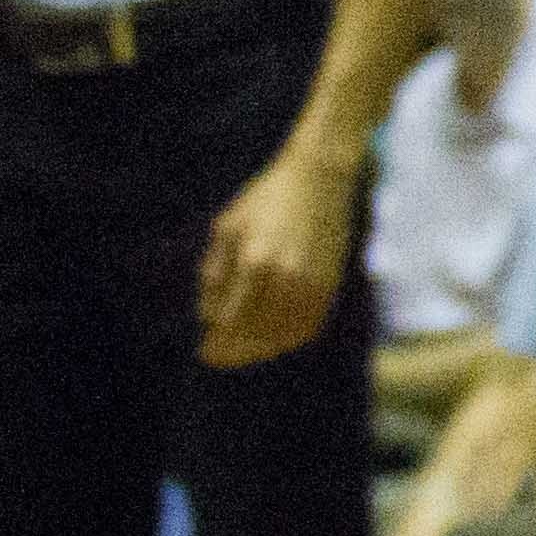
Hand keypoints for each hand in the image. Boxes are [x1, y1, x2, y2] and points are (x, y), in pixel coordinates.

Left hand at [197, 139, 360, 370]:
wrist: (320, 179)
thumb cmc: (266, 199)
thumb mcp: (227, 229)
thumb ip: (214, 275)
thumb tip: (210, 317)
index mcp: (255, 262)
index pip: (231, 321)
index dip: (216, 342)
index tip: (205, 351)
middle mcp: (286, 277)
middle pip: (256, 334)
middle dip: (234, 351)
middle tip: (217, 356)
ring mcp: (312, 282)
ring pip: (283, 334)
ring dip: (261, 348)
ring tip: (243, 349)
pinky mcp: (330, 283)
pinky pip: (308, 325)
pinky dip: (288, 338)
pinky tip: (273, 338)